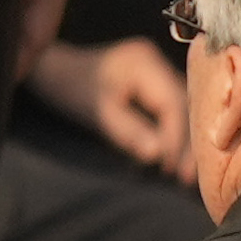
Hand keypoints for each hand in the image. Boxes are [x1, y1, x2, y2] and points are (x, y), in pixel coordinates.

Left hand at [27, 39, 195, 182]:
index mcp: (144, 63)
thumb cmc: (70, 89)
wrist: (53, 71)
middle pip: (185, 107)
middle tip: (187, 177)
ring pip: (184, 110)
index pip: (174, 104)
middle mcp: (158, 63)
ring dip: (185, 141)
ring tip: (185, 172)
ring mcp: (159, 71)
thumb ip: (129, 132)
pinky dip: (175, 133)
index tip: (175, 170)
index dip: (178, 139)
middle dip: (187, 143)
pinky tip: (176, 155)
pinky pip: (174, 110)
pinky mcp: (156, 83)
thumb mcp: (98, 113)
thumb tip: (158, 156)